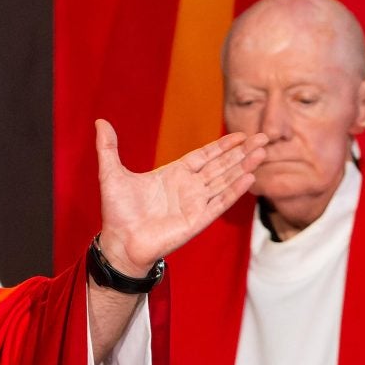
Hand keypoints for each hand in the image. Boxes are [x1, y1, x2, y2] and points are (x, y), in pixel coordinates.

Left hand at [94, 120, 262, 276]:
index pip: (205, 156)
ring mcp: (195, 203)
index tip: (241, 135)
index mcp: (173, 174)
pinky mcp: (197, 220)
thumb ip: (108, 147)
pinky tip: (249, 178)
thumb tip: (100, 122)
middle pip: (222, 165)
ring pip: (225, 180)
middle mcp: (188, 188)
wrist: (119, 242)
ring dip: (244, 166)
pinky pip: (220, 202)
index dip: (223, 146)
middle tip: (264, 137)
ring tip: (262, 152)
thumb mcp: (111, 173)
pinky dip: (234, 190)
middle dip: (242, 152)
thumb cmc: (117, 212)